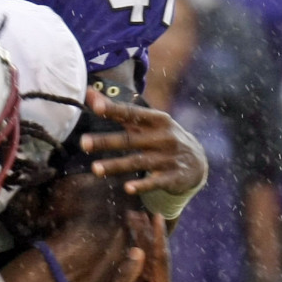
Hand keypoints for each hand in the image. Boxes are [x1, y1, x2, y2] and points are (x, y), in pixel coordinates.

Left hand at [81, 88, 206, 196]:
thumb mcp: (147, 123)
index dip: (114, 109)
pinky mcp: (173, 177)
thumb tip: (88, 93)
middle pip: (130, 139)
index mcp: (157, 120)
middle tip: (83, 143)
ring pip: (138, 161)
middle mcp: (163, 137)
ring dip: (116, 165)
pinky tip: (128, 188)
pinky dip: (142, 185)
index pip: (132, 113)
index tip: (96, 106)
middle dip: (106, 141)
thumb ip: (118, 110)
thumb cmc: (162, 138)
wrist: (197, 163)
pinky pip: (155, 182)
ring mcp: (168, 158)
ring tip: (95, 169)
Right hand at [81, 211, 169, 281]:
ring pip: (149, 258)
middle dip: (148, 233)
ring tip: (133, 218)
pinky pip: (142, 265)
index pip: (161, 258)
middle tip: (139, 212)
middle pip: (156, 255)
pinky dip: (136, 249)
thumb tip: (138, 250)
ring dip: (141, 239)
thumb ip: (126, 275)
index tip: (157, 216)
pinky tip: (130, 236)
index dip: (158, 236)